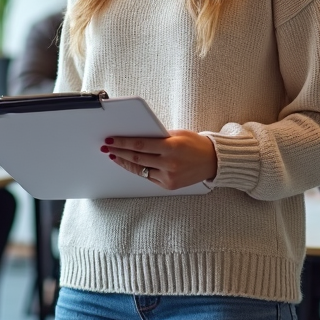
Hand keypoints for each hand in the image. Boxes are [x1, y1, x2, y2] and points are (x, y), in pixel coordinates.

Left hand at [102, 129, 216, 190]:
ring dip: (125, 162)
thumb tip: (136, 136)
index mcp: (170, 147)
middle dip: (119, 152)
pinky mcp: (169, 185)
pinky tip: (130, 164)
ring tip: (114, 156)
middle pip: (137, 158)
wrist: (213, 161)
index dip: (123, 142)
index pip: (140, 144)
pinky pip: (148, 177)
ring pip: (140, 169)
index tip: (111, 140)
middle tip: (107, 147)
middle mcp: (169, 164)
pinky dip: (138, 170)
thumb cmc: (195, 143)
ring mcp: (168, 176)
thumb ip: (158, 136)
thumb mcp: (177, 134)